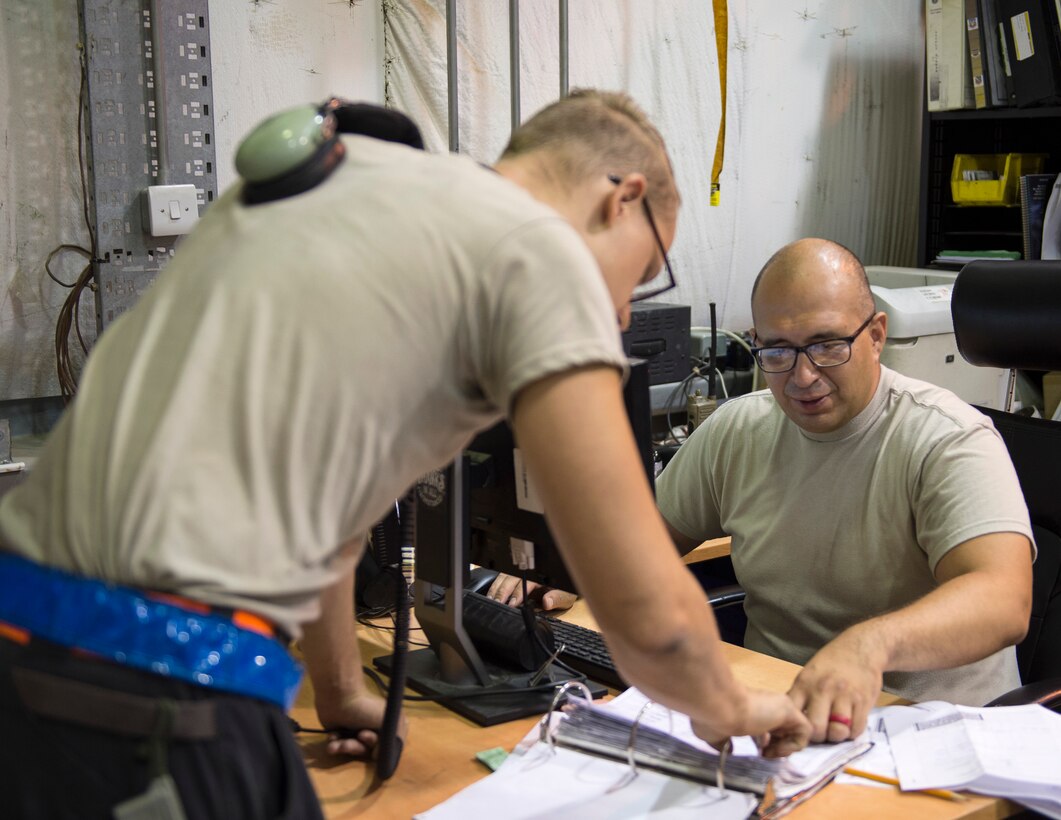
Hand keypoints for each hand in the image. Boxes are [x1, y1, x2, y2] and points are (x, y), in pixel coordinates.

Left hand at [315, 689, 406, 757]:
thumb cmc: (367, 708)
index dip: (378, 750)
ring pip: (351, 749)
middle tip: (354, 739)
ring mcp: (355, 731)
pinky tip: (333, 736)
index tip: (371, 745)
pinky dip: (335, 744)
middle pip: (367, 751)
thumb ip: (396, 741)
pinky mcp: (339, 733)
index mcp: (387, 725)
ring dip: (346, 747)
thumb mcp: (393, 720)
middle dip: (358, 748)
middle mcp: (372, 729)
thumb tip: (379, 755)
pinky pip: (338, 747)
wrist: (339, 696)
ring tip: (338, 743)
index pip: (386, 748)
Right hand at [487, 573, 577, 610]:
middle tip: (495, 602)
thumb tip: (547, 602)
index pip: (525, 583)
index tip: (511, 604)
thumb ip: (557, 598)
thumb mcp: (565, 596)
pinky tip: (488, 594)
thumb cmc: (564, 590)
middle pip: (510, 579)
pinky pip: (501, 578)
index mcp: (539, 575)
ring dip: (495, 588)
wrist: (564, 584)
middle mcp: (527, 573)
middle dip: (501, 591)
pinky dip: (494, 586)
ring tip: (489, 599)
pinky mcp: (514, 576)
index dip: (517, 594)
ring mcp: (519, 573)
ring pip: (503, 577)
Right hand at [690, 689, 809, 758]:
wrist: (720, 708)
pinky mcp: (789, 710)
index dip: (766, 744)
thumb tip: (728, 750)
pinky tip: (778, 749)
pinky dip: (796, 745)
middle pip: (784, 730)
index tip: (755, 751)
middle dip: (777, 747)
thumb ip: (724, 742)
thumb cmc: (713, 718)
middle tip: (764, 754)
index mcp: (751, 709)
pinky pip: (805, 731)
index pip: (769, 728)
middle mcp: (767, 706)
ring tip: (771, 753)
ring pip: (797, 730)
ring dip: (786, 747)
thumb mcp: (714, 734)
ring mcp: (779, 706)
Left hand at [787, 631, 882, 742]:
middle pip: (816, 729)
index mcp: (804, 683)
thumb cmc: (831, 663)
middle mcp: (823, 689)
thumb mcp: (809, 674)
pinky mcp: (863, 701)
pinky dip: (852, 732)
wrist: (861, 648)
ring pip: (837, 732)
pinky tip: (850, 724)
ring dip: (836, 736)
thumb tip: (790, 721)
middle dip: (818, 736)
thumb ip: (801, 696)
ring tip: (836, 728)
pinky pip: (856, 729)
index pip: (793, 713)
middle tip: (821, 732)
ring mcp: (844, 696)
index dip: (795, 727)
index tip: (800, 729)